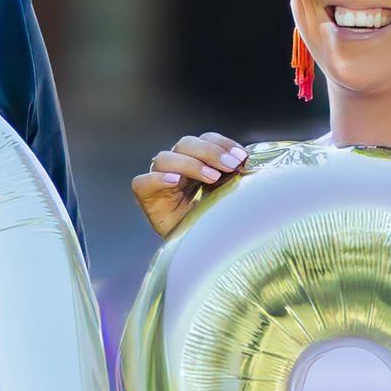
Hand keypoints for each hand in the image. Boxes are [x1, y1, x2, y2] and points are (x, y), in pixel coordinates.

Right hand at [129, 132, 250, 240]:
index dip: (222, 143)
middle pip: (185, 144)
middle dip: (210, 152)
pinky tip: (175, 181)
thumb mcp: (228, 196)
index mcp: (197, 161)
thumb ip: (233, 178)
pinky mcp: (146, 196)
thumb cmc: (213, 222)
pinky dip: (158, 178)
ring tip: (211, 177)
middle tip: (230, 165)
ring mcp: (159, 179)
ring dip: (190, 164)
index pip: (205, 140)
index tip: (241, 157)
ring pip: (165, 158)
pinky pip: (143, 181)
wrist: (199, 251)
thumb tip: (247, 163)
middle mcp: (177, 166)